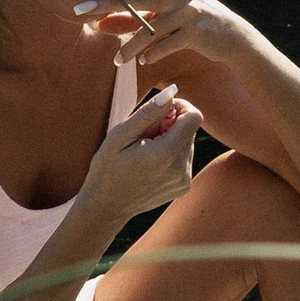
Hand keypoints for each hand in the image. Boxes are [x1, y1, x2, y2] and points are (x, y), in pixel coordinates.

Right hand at [78, 85, 201, 229]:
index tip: (160, 111)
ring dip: (170, 139)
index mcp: (166, 153)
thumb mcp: (120, 135)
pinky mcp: (183, 187)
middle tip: (144, 135)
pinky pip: (184, 159)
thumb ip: (148, 113)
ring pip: (188, 143)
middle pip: (190, 129)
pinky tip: (150, 163)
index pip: (194, 116)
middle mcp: (181, 168)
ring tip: (145, 151)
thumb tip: (170, 94)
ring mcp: (183, 180)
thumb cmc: (108, 167)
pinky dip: (170, 154)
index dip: (179, 107)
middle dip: (170, 124)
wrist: (105, 206)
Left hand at [80, 0, 257, 89]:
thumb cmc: (190, 21)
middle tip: (81, 11)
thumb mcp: (163, 15)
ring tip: (117, 60)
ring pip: (151, 27)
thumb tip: (99, 24)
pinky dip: (153, 54)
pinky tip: (142, 63)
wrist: (231, 35)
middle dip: (106, 4)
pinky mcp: (196, 31)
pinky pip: (168, 44)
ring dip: (131, 46)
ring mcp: (189, 10)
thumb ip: (132, 18)